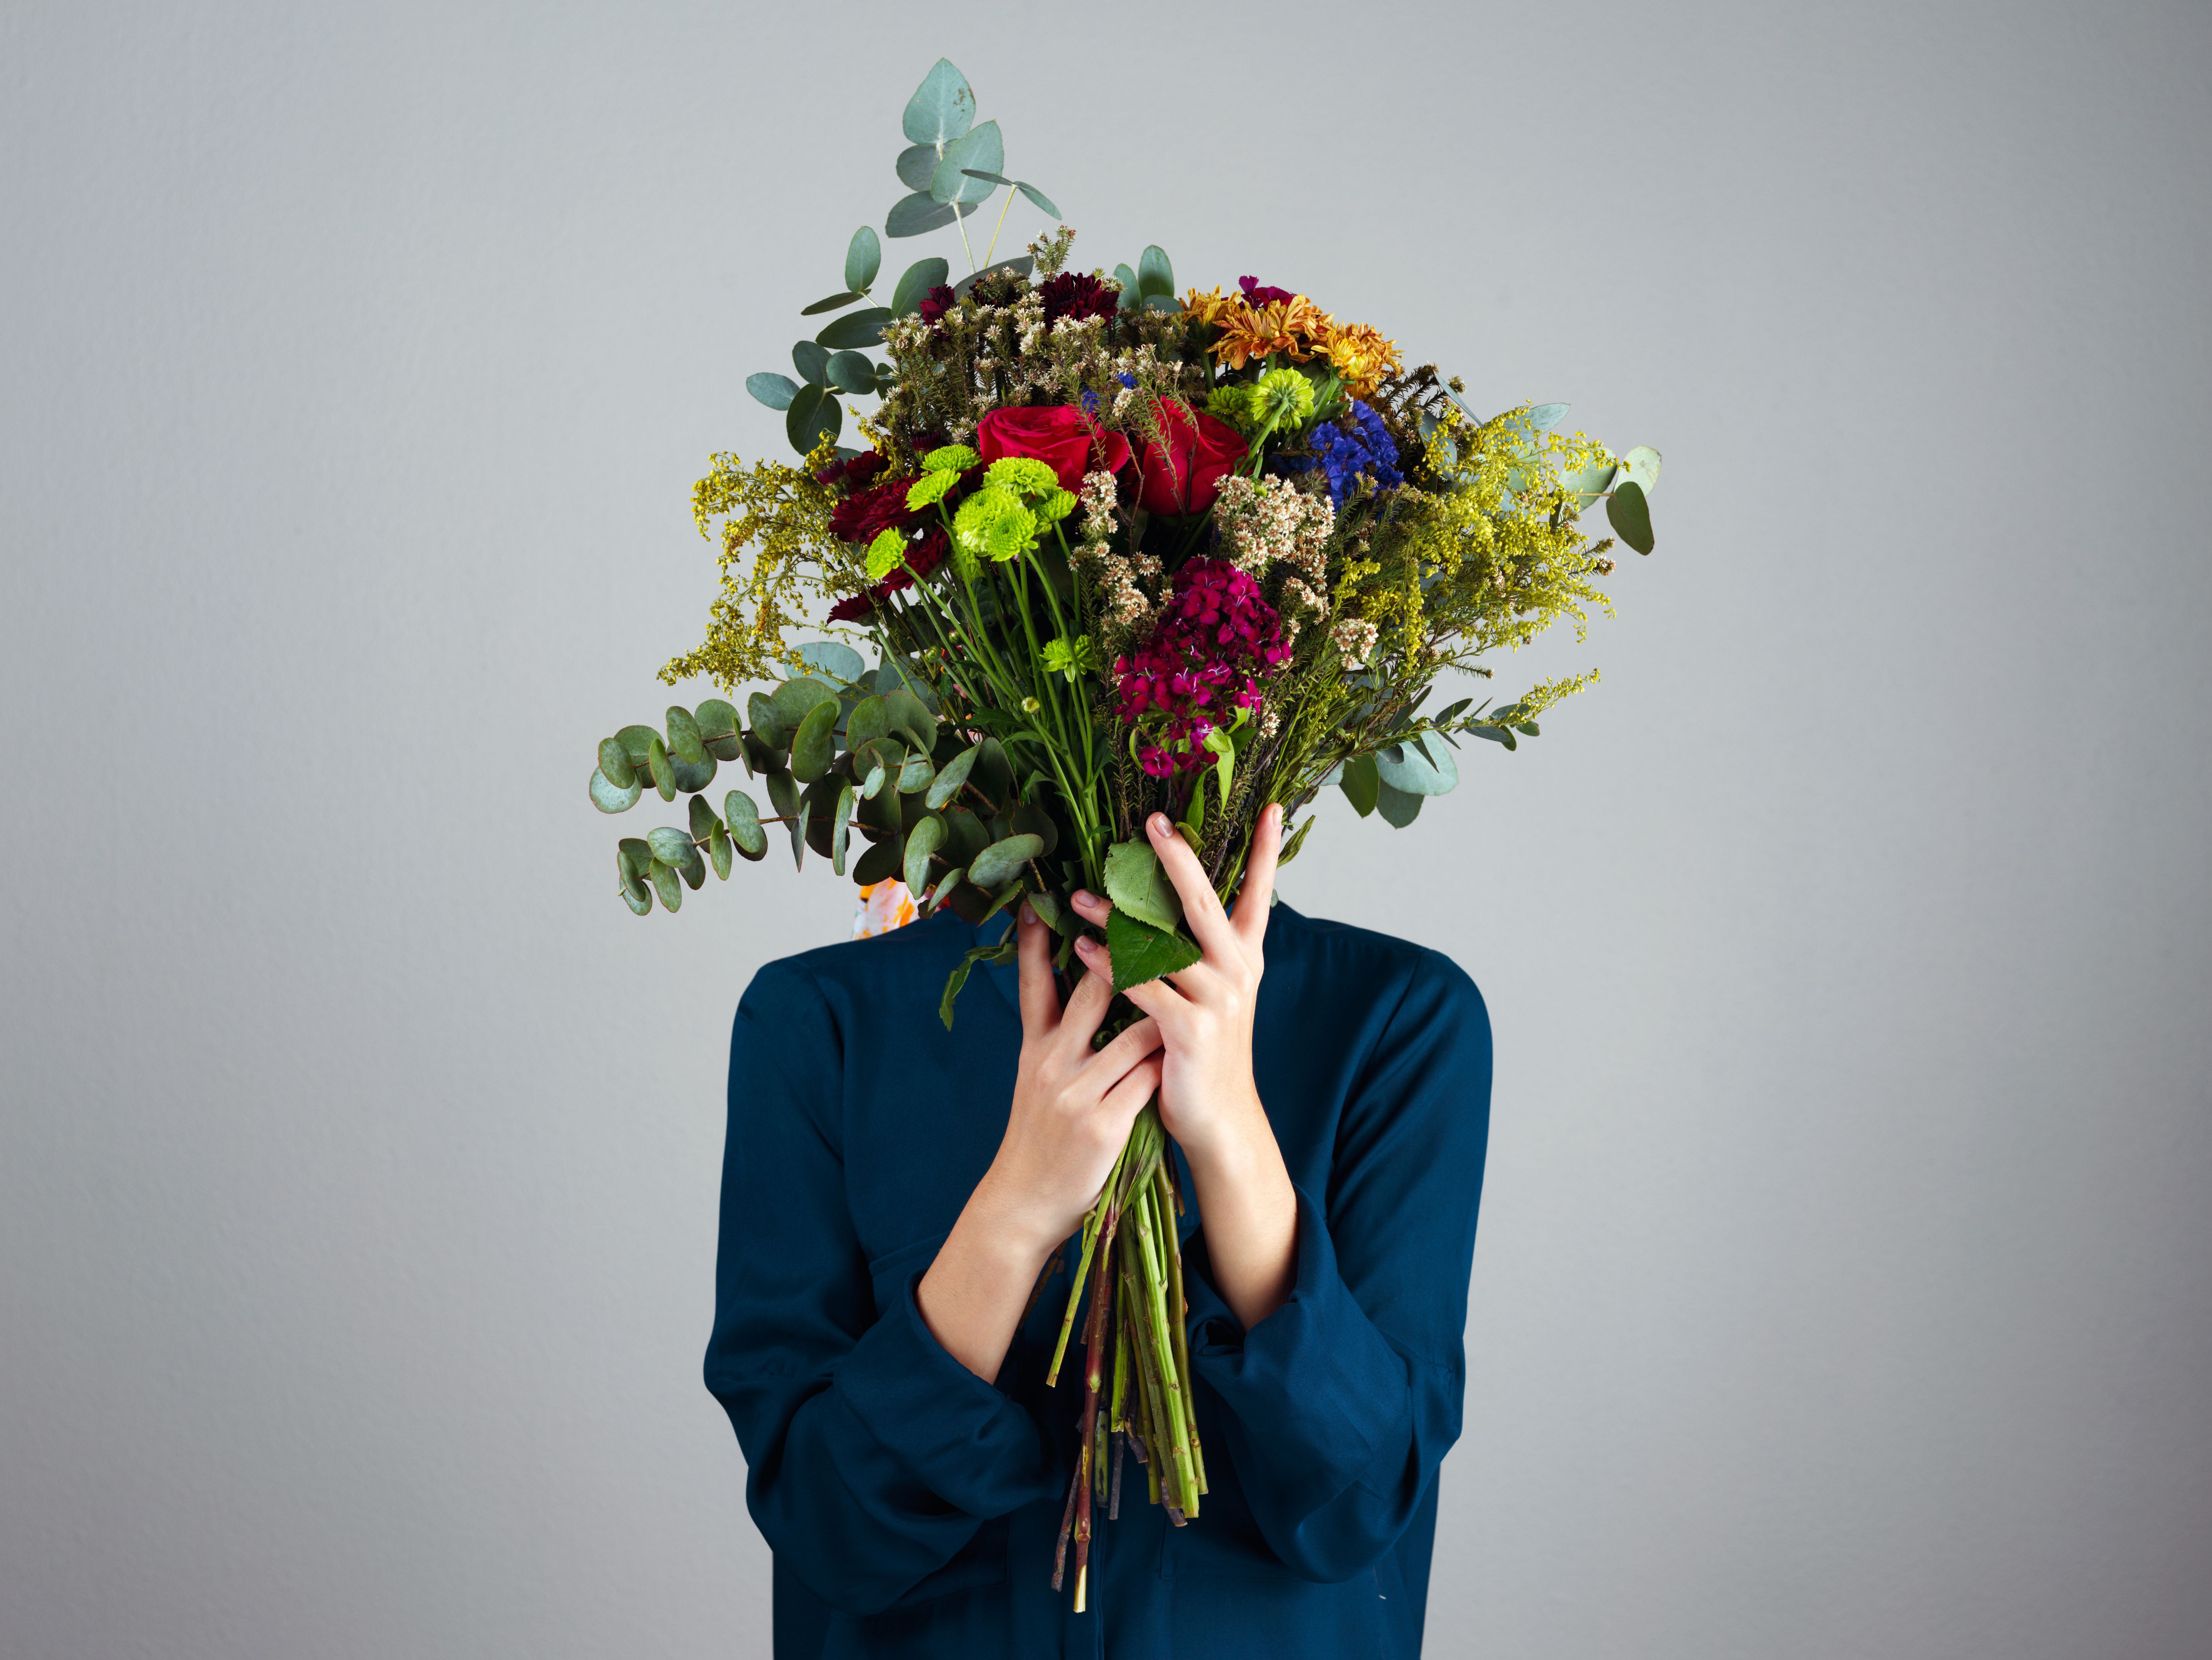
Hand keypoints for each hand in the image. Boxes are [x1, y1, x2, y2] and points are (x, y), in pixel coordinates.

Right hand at [918, 904, 1162, 1379]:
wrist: (1023, 1204)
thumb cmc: (1041, 1136)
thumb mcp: (1037, 1079)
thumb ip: (1059, 1036)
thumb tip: (1086, 988)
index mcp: (1035, 1047)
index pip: (1033, 982)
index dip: (1034, 940)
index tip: (1040, 897)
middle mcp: (1051, 1061)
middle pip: (1089, 990)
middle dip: (1121, 949)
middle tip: (1150, 911)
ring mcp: (1076, 1091)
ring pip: (1132, 1030)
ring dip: (1164, 1005)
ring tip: (1193, 975)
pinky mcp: (1102, 1122)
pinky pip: (1147, 1077)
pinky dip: (1168, 1060)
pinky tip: (1187, 1048)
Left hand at [1069, 804, 1281, 1163]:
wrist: (1216, 1117)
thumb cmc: (1202, 1051)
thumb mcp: (1212, 994)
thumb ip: (1198, 951)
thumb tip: (1171, 901)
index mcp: (1246, 958)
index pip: (1261, 894)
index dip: (1267, 851)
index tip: (1272, 806)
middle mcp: (1238, 972)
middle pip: (1205, 902)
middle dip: (1179, 858)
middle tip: (1152, 823)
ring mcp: (1218, 1000)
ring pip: (1161, 943)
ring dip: (1115, 918)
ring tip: (1078, 897)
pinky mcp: (1191, 1029)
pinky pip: (1143, 987)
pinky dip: (1109, 966)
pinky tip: (1081, 950)